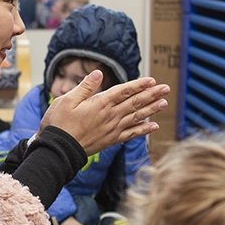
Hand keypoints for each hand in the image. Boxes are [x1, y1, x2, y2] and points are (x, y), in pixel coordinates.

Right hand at [40, 70, 169, 155]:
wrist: (58, 150)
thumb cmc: (59, 124)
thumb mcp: (66, 100)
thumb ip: (85, 87)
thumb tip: (98, 73)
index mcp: (99, 104)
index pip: (124, 91)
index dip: (138, 85)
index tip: (152, 80)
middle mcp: (110, 116)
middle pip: (135, 103)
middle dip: (151, 95)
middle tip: (166, 88)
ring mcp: (112, 129)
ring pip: (136, 117)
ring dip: (151, 109)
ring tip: (164, 103)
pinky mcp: (111, 140)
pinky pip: (131, 134)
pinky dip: (143, 130)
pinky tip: (153, 126)